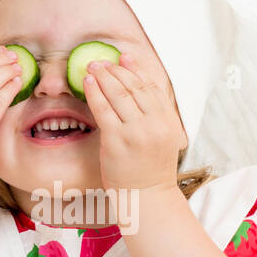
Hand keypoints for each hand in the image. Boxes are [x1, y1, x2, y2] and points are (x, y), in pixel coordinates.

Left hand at [81, 52, 187, 192]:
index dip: (137, 70)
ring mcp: (136, 131)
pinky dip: (95, 92)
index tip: (125, 58)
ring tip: (93, 66)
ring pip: (119, 94)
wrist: (146, 198)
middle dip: (117, 69)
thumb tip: (141, 96)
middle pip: (134, 87)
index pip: (152, 88)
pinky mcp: (117, 140)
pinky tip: (88, 82)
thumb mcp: (164, 141)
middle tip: (102, 60)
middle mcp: (155, 123)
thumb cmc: (151, 171)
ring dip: (104, 76)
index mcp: (168, 122)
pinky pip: (103, 109)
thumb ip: (157, 119)